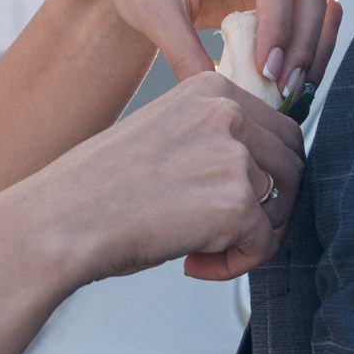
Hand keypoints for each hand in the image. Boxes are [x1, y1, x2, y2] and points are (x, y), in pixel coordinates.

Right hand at [2, 72, 304, 286]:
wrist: (58, 222)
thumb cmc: (100, 190)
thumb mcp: (166, 138)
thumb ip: (216, 141)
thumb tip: (273, 175)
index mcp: (211, 88)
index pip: (281, 132)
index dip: (263, 177)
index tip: (218, 201)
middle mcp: (228, 111)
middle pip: (294, 167)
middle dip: (268, 208)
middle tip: (222, 234)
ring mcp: (234, 155)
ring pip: (281, 209)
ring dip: (246, 239)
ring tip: (196, 249)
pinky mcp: (235, 202)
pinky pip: (263, 246)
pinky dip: (234, 266)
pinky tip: (192, 264)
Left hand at [75, 0, 343, 102]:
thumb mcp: (153, 15)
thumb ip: (184, 53)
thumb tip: (221, 98)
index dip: (278, 23)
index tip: (266, 70)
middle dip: (303, 40)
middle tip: (285, 89)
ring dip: (315, 44)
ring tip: (295, 91)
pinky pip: (311, 11)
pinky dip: (311, 44)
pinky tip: (296, 80)